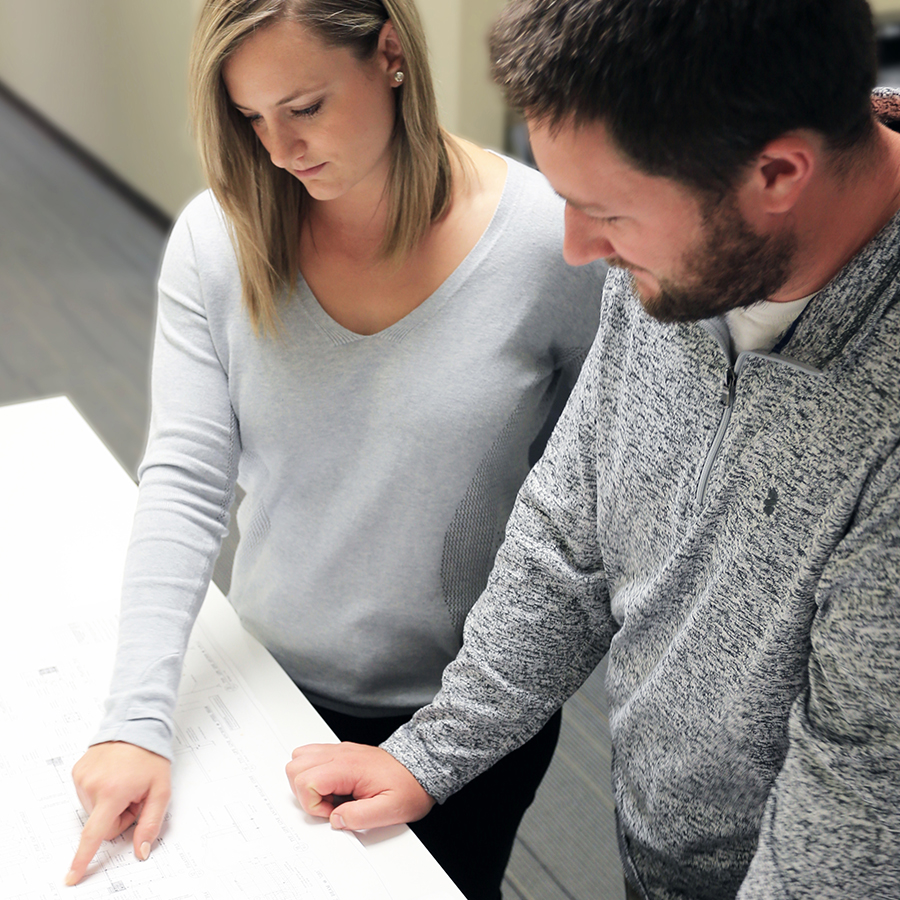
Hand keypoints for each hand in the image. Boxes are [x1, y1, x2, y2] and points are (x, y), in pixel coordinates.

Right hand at [66, 741, 171, 885]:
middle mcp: (92, 785)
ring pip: (94, 811)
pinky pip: (87, 796)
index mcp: (113, 792)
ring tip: (123, 781)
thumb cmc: (150, 757)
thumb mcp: (160, 790)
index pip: (95, 834)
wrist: (136, 725)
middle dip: (118, 817)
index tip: (71, 877)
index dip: (83, 859)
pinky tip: (112, 775)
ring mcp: (81, 778)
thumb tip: (141, 852)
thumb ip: (151, 823)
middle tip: (133, 795)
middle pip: (101, 825)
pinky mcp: (76, 772)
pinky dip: (100, 792)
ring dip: (109, 804)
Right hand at [286, 742, 435, 830]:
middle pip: (295, 766)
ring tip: (331, 796)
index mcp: (349, 766)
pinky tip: (334, 787)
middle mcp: (340, 754)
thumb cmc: (408, 786)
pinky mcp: (342, 753)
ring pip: (300, 757)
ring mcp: (340, 751)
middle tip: (330, 805)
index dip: (314, 803)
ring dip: (307, 781)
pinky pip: (313, 757)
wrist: (421, 768)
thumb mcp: (390, 810)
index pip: (306, 779)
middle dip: (305, 792)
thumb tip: (335, 819)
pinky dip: (315, 774)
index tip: (334, 812)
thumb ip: (360, 817)